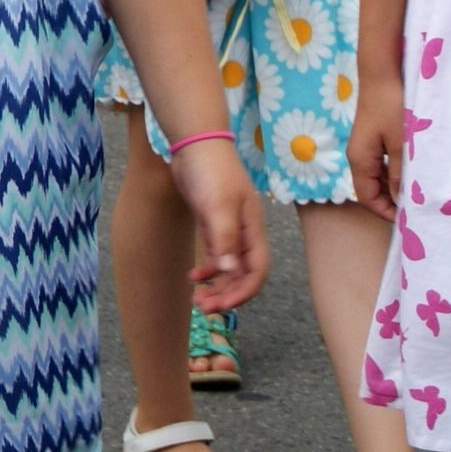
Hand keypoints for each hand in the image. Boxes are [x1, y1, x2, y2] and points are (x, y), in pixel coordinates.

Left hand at [170, 137, 268, 312]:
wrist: (196, 143)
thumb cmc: (211, 172)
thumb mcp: (218, 206)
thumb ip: (225, 240)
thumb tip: (229, 272)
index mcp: (253, 230)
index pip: (257, 271)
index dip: (243, 292)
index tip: (222, 306)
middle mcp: (245, 232)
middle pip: (243, 274)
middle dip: (227, 294)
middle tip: (204, 308)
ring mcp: (229, 228)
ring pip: (228, 267)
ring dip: (216, 286)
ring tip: (198, 299)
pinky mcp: (213, 222)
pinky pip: (216, 255)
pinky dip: (207, 270)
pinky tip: (193, 277)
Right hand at [349, 85, 404, 222]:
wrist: (382, 75)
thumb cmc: (392, 108)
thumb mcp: (400, 144)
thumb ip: (399, 174)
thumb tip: (400, 201)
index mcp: (360, 160)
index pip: (367, 197)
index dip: (385, 212)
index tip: (408, 220)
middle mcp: (358, 156)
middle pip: (371, 189)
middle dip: (390, 202)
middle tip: (416, 209)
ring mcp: (365, 147)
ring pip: (377, 177)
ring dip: (394, 188)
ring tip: (417, 194)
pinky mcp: (374, 138)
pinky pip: (381, 165)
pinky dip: (394, 174)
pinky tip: (411, 173)